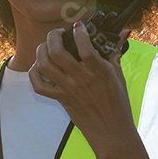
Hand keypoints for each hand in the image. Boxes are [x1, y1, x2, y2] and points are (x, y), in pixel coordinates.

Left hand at [30, 23, 134, 158]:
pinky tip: (40, 67)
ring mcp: (68, 89)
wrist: (111, 131)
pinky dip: (35, 73)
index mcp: (99, 71)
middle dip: (53, 36)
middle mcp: (81, 79)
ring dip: (41, 51)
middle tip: (57, 33)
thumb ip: (115, 53)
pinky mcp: (60, 99)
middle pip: (57, 52)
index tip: (78, 26)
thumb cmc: (117, 103)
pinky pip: (39, 85)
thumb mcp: (119, 76)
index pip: (85, 47)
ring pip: (44, 65)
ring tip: (46, 46)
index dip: (79, 32)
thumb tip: (122, 33)